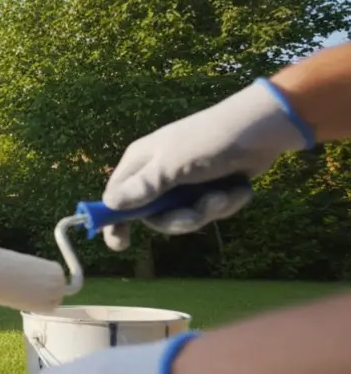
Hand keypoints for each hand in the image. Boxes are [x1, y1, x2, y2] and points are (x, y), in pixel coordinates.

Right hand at [100, 79, 312, 250]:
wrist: (263, 129)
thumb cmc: (210, 140)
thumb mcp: (173, 164)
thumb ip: (144, 187)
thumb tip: (110, 204)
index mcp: (142, 163)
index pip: (117, 197)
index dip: (115, 220)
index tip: (120, 244)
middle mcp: (159, 174)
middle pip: (156, 216)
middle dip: (179, 219)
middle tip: (197, 214)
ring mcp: (185, 183)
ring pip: (185, 216)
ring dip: (208, 211)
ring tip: (224, 195)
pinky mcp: (210, 188)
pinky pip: (209, 211)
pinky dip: (226, 204)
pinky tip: (238, 188)